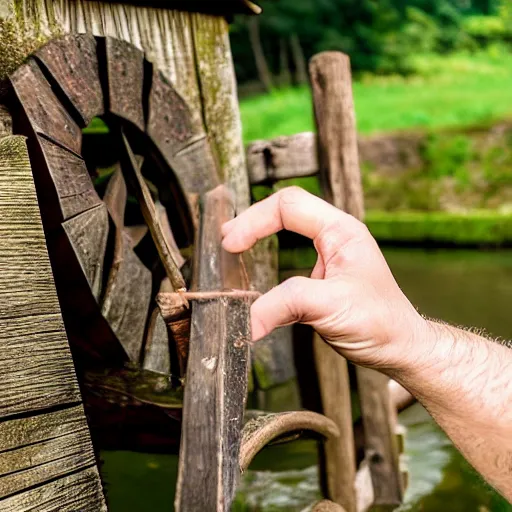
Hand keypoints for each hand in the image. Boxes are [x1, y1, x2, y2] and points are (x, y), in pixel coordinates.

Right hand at [221, 187, 426, 369]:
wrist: (399, 348)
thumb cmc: (381, 322)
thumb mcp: (330, 307)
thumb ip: (286, 305)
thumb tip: (247, 319)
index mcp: (341, 231)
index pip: (288, 206)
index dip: (254, 220)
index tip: (232, 244)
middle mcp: (334, 239)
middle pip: (284, 212)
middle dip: (252, 222)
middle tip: (226, 242)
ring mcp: (327, 258)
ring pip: (284, 232)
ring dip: (257, 237)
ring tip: (232, 249)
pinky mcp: (320, 279)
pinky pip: (286, 261)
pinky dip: (265, 263)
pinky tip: (253, 275)